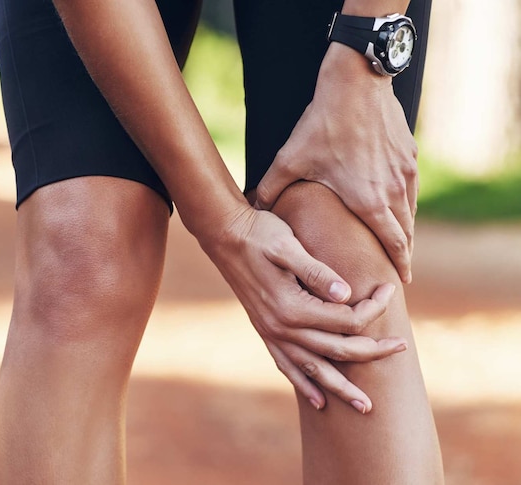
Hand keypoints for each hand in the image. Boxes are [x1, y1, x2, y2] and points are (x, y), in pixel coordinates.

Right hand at [200, 205, 405, 411]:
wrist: (224, 235)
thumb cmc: (260, 234)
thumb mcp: (289, 245)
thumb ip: (317, 271)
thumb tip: (346, 294)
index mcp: (292, 307)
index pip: (346, 319)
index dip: (373, 308)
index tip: (389, 290)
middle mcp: (282, 327)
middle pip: (337, 349)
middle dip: (372, 352)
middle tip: (401, 348)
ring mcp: (272, 333)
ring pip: (314, 369)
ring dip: (341, 389)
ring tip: (365, 407)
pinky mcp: (265, 332)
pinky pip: (287, 366)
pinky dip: (304, 384)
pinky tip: (318, 401)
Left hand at [255, 44, 418, 283]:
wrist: (356, 84)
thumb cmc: (322, 125)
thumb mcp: (289, 160)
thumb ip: (269, 188)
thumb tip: (250, 208)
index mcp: (368, 200)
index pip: (391, 243)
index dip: (398, 264)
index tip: (401, 282)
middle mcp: (393, 190)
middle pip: (406, 232)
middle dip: (403, 254)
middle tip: (399, 272)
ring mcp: (405, 172)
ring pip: (411, 210)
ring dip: (407, 230)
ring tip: (400, 244)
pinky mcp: (410, 154)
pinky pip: (412, 188)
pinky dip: (407, 204)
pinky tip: (397, 206)